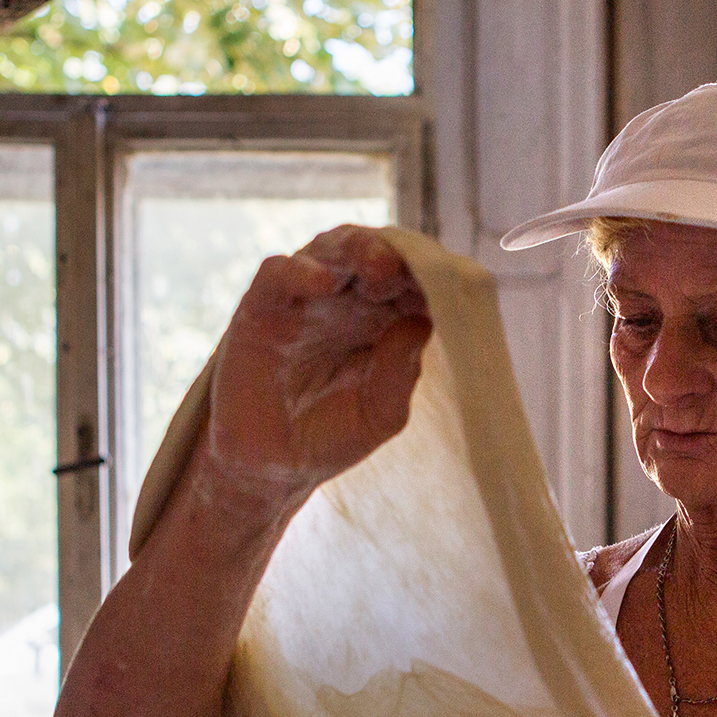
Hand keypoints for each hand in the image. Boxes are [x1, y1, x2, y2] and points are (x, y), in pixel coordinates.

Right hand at [204, 226, 431, 503]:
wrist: (270, 467)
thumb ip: (400, 374)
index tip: (454, 284)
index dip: (432, 275)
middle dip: (399, 254)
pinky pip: (278, 273)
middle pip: (376, 254)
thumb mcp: (380, 414)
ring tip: (379, 264)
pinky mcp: (261, 307)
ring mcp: (304, 298)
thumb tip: (422, 323)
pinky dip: (300, 270)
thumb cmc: (330, 436)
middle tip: (418, 267)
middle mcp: (347, 299)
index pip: (412, 279)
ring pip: (331, 250)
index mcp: (384, 319)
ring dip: (357, 249)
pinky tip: (323, 281)